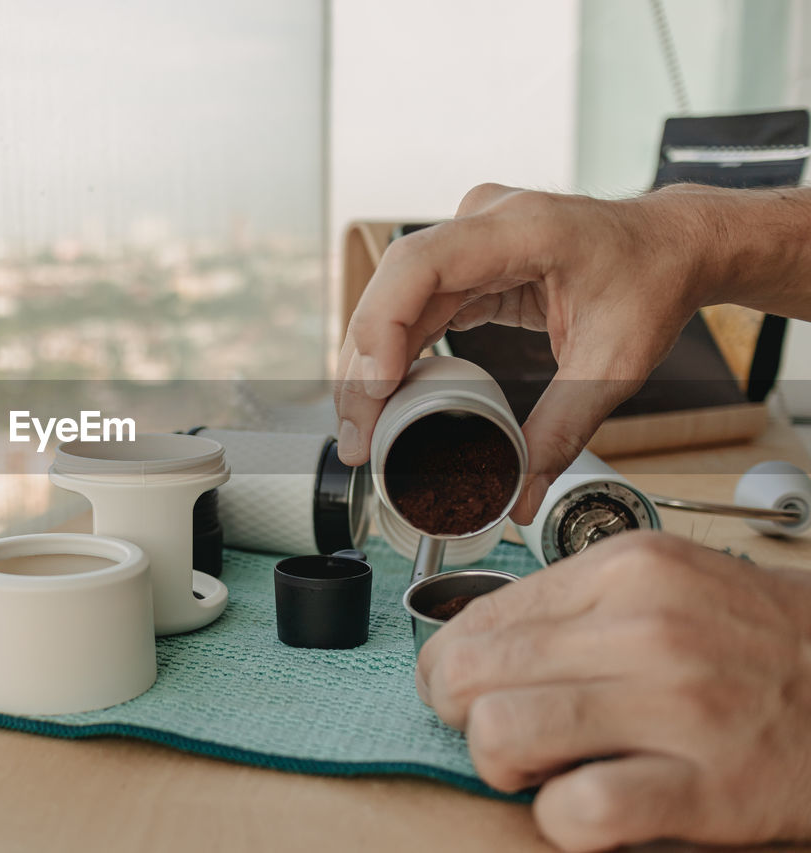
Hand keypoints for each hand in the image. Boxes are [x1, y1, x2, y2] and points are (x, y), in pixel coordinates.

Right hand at [335, 184, 714, 522]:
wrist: (673, 245)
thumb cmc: (651, 281)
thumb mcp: (615, 364)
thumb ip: (562, 432)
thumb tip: (520, 495)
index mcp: (522, 229)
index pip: (422, 265)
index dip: (384, 324)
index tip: (376, 387)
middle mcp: (483, 223)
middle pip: (393, 289)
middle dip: (364, 367)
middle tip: (358, 437)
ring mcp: (468, 239)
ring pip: (393, 301)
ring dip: (370, 366)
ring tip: (362, 430)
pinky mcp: (465, 263)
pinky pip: (413, 307)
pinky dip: (395, 354)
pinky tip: (385, 399)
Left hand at [416, 531, 810, 850]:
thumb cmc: (754, 641)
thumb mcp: (665, 585)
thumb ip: (571, 607)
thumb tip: (469, 647)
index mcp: (627, 570)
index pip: (477, 618)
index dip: (448, 666)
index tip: (460, 689)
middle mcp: (648, 627)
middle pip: (471, 674)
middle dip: (460, 714)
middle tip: (493, 732)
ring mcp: (679, 705)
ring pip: (502, 734)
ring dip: (499, 764)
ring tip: (538, 768)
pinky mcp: (710, 787)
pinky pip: (579, 811)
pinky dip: (562, 820)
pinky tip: (586, 806)